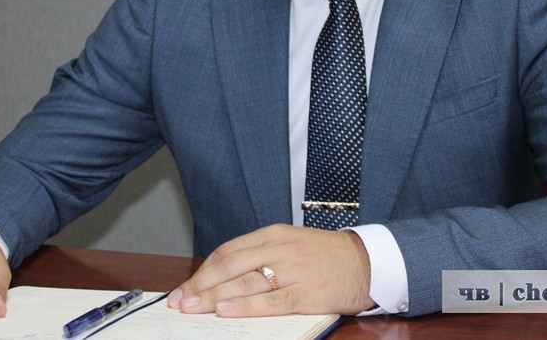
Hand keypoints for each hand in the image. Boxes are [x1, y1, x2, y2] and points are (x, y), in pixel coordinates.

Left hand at [167, 224, 372, 316]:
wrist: (367, 261)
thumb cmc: (325, 256)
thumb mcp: (290, 245)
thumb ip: (260, 257)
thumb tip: (223, 280)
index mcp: (273, 235)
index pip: (227, 252)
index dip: (202, 272)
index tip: (184, 288)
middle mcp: (280, 249)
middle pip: (230, 267)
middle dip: (200, 286)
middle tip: (179, 302)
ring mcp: (293, 271)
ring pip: (245, 283)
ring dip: (214, 297)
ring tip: (193, 308)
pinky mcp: (307, 293)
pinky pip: (271, 301)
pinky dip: (245, 306)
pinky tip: (226, 311)